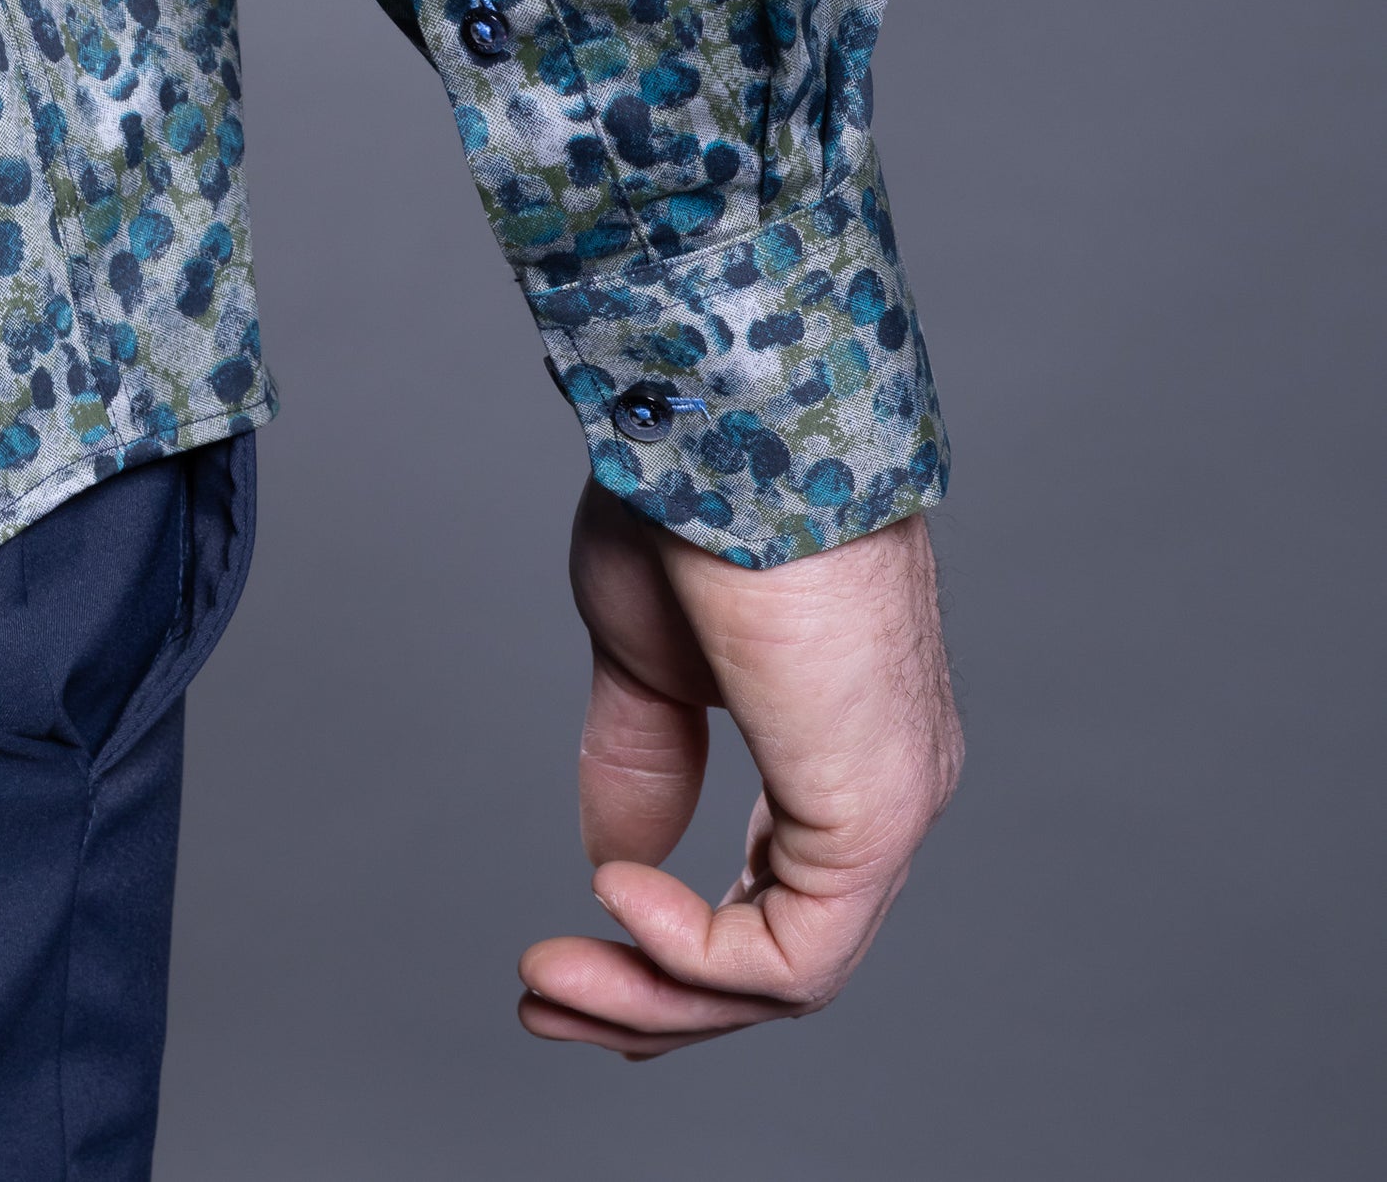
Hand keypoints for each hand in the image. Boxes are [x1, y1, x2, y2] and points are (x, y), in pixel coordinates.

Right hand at [518, 480, 963, 1058]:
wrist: (719, 435)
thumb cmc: (690, 511)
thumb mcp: (646, 665)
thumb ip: (644, 767)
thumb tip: (618, 867)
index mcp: (840, 742)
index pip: (781, 903)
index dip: (676, 956)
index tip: (571, 963)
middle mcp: (887, 782)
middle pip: (784, 958)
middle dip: (654, 1001)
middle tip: (544, 1001)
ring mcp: (894, 801)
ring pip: (789, 974)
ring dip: (656, 996)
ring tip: (553, 976)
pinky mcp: (877, 812)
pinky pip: (793, 956)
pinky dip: (691, 953)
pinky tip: (615, 897)